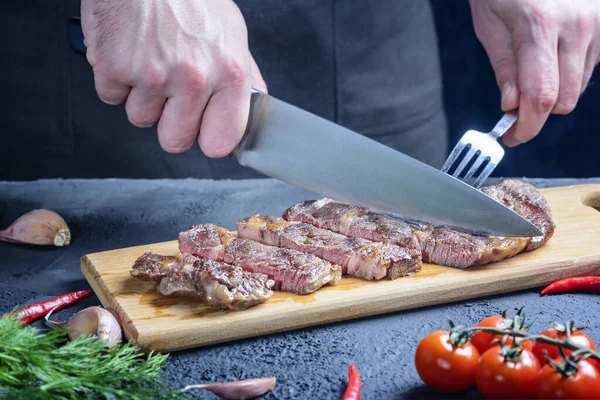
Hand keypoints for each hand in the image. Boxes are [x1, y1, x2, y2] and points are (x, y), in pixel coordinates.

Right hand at [81, 0, 266, 156]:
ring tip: (149, 59)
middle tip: (170, 92)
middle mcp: (193, 78)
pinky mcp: (114, 67)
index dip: (209, 138)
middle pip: (175, 141)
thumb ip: (244, 76)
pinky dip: (115, 78)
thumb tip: (254, 105)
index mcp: (229, 73)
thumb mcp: (231, 33)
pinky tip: (128, 52)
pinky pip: (110, 96)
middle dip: (170, 122)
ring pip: (140, 118)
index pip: (222, 141)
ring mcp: (152, 75)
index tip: (204, 130)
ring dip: (141, 96)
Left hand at [469, 0, 599, 146]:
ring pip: (579, 86)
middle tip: (515, 107)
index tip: (512, 137)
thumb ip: (504, 68)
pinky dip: (571, 71)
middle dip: (537, 111)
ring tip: (533, 67)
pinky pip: (592, 66)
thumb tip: (512, 106)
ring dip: (555, 89)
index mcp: (539, 26)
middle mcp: (576, 25)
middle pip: (564, 99)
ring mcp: (598, 22)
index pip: (540, 96)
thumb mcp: (490, 24)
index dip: (527, 126)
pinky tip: (554, 54)